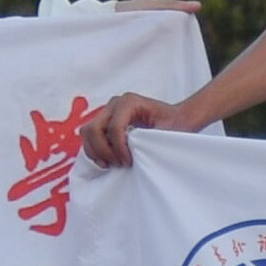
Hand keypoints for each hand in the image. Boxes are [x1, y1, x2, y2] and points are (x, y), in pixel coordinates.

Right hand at [80, 92, 200, 172]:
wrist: (177, 117)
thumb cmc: (174, 122)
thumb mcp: (166, 131)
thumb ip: (148, 140)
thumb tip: (132, 153)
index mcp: (130, 102)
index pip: (114, 127)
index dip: (118, 148)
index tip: (128, 161)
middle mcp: (116, 103)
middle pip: (94, 128)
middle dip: (103, 150)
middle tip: (117, 163)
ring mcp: (109, 111)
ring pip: (88, 132)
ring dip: (95, 150)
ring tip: (110, 164)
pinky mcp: (106, 120)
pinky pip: (91, 135)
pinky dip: (94, 149)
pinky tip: (107, 160)